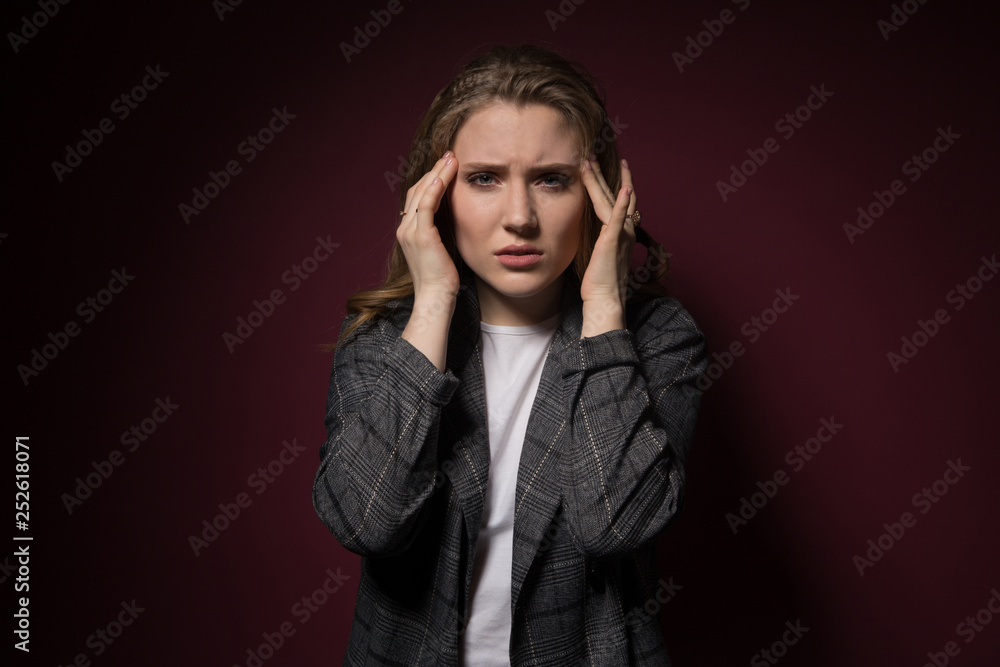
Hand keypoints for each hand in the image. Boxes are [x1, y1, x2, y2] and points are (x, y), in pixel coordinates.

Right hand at [397, 152, 459, 370]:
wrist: (436, 298)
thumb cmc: (443, 279)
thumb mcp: (443, 249)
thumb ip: (444, 231)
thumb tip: (459, 217)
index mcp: (409, 230)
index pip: (419, 196)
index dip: (431, 179)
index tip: (447, 165)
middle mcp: (405, 228)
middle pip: (418, 189)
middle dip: (434, 170)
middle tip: (450, 154)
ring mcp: (410, 231)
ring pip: (421, 192)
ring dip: (436, 173)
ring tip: (451, 158)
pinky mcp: (421, 236)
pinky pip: (425, 205)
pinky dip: (434, 188)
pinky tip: (444, 175)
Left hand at [579, 157, 637, 334]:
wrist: (605, 298)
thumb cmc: (600, 281)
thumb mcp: (599, 253)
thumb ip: (600, 239)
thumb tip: (593, 232)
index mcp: (621, 232)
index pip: (618, 201)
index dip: (613, 183)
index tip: (606, 168)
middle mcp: (625, 229)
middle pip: (615, 194)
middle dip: (604, 174)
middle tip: (593, 154)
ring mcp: (621, 233)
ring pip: (611, 199)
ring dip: (601, 179)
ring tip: (590, 161)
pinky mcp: (613, 240)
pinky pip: (619, 217)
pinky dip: (623, 202)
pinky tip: (624, 188)